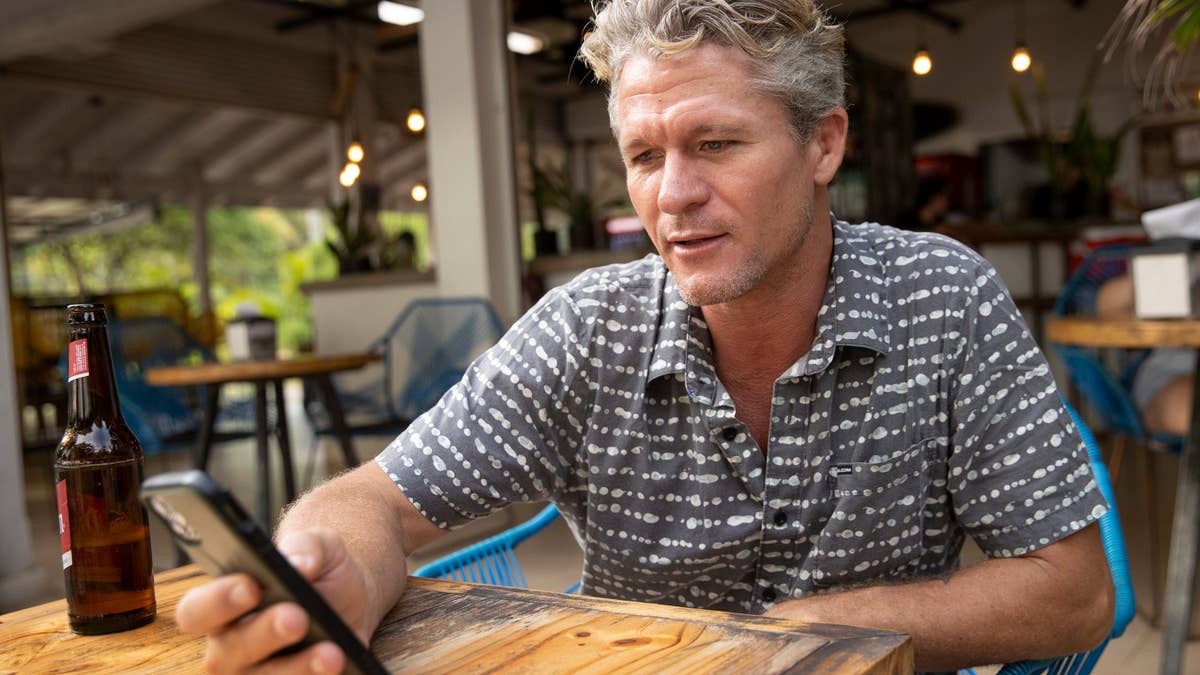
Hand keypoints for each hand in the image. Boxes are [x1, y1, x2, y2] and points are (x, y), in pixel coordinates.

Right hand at [176, 528, 371, 673]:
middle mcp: (230, 647)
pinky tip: (340, 667)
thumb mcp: (318, 546)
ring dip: (298, 669)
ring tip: (331, 654)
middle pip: (230, 650)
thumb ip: (306, 548)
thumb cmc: (319, 571)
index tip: (251, 586)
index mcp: (221, 606)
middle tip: (296, 617)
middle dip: (265, 634)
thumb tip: (300, 565)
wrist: (351, 602)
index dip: (218, 601)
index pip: (196, 611)